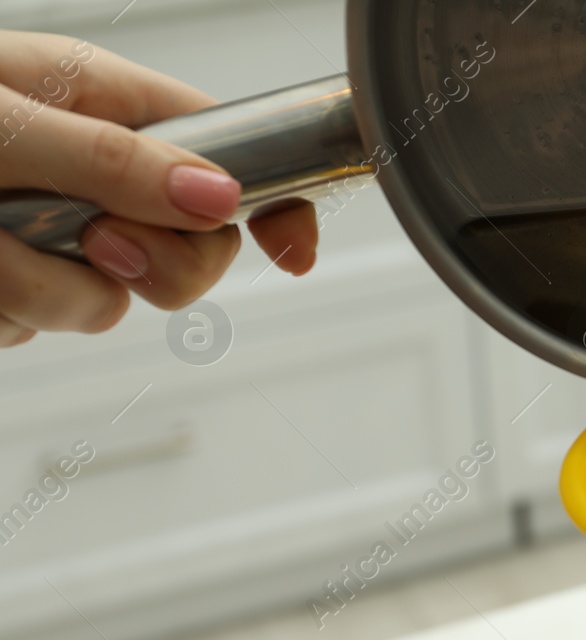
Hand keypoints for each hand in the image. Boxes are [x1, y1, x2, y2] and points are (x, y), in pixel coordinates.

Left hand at [0, 31, 318, 345]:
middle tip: (94, 240)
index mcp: (105, 104)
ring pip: (108, 300)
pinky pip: (42, 324)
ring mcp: (57, 234)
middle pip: (192, 248)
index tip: (292, 254)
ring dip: (44, 288)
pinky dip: (6, 311)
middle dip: (154, 264)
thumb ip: (111, 160)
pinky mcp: (19, 285)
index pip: (230, 150)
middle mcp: (90, 171)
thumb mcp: (9, 124)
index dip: (275, 202)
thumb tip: (217, 196)